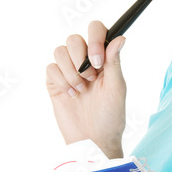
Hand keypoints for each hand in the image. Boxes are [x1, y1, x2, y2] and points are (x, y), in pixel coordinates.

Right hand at [46, 20, 125, 155]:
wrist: (92, 140)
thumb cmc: (110, 117)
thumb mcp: (116, 89)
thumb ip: (115, 62)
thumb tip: (121, 38)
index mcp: (103, 58)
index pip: (96, 31)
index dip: (95, 39)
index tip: (98, 60)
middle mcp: (84, 61)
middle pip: (74, 39)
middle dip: (80, 58)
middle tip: (90, 78)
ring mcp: (68, 71)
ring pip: (60, 51)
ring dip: (71, 71)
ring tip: (81, 89)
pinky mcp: (55, 82)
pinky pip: (51, 68)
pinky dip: (62, 81)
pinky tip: (71, 95)